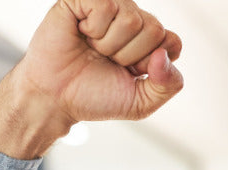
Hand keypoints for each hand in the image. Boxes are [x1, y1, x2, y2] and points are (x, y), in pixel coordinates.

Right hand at [0, 0, 182, 158]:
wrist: (55, 98)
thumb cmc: (93, 96)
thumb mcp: (140, 102)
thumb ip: (168, 85)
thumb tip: (163, 56)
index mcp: (148, 40)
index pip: (172, 42)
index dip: (149, 64)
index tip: (128, 73)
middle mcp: (132, 18)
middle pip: (154, 30)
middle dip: (128, 56)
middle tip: (106, 61)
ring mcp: (110, 6)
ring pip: (131, 19)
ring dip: (108, 45)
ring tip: (92, 49)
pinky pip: (106, 5)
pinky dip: (93, 29)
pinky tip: (82, 34)